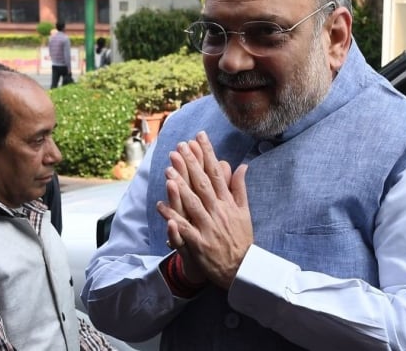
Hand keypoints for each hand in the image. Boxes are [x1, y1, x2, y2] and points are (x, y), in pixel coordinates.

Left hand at [157, 131, 252, 288]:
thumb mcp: (244, 211)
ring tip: (168, 170)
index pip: (217, 173)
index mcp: (228, 203)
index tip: (199, 137)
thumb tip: (242, 165)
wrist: (242, 269)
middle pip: (202, 185)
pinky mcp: (200, 244)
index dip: (207, 154)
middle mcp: (218, 212)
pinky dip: (172, 217)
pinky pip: (184, 228)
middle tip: (178, 148)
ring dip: (180, 187)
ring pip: (192, 204)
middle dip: (190, 165)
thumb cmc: (241, 239)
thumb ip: (239, 188)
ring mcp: (208, 228)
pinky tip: (161, 206)